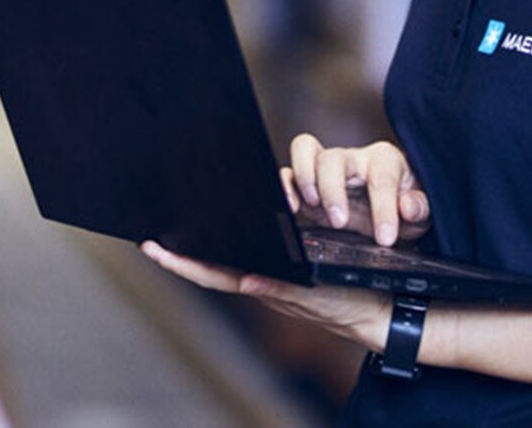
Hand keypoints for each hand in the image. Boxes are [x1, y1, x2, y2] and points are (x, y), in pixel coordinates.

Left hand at [140, 240, 391, 352]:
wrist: (379, 309)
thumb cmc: (350, 303)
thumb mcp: (316, 294)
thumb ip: (282, 288)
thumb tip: (248, 279)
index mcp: (264, 285)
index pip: (212, 274)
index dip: (181, 263)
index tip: (152, 247)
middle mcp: (262, 277)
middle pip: (212, 265)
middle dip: (182, 250)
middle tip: (152, 233)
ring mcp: (272, 270)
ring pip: (229, 256)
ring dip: (205, 244)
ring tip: (181, 221)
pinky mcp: (287, 262)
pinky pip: (252, 247)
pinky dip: (235, 236)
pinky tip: (229, 222)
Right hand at [282, 134, 430, 246]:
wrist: (389, 208)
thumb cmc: (405, 202)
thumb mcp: (423, 211)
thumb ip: (420, 207)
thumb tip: (407, 206)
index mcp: (384, 161)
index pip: (381, 177)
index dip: (383, 208)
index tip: (385, 238)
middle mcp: (353, 159)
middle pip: (334, 158)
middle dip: (333, 190)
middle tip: (340, 221)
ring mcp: (327, 168)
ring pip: (306, 149)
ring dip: (305, 176)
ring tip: (312, 204)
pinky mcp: (308, 182)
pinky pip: (289, 171)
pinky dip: (286, 185)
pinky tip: (291, 207)